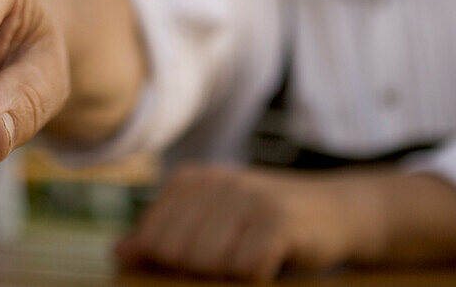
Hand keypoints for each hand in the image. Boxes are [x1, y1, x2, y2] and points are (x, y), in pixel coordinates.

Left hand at [116, 165, 375, 281]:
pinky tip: (270, 263)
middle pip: (177, 252)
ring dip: (228, 275)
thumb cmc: (265, 222)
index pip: (153, 236)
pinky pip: (247, 268)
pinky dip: (257, 275)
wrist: (336, 209)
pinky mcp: (279, 220)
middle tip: (229, 263)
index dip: (169, 262)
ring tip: (249, 260)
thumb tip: (118, 253)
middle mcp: (217, 182)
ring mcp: (249, 198)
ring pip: (208, 262)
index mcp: (192, 180)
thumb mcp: (212, 221)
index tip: (197, 264)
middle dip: (198, 272)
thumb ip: (166, 235)